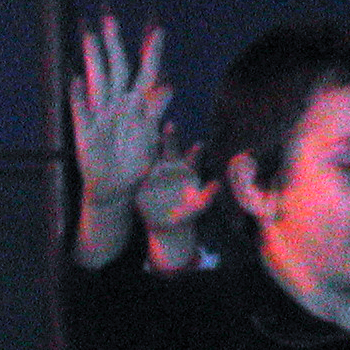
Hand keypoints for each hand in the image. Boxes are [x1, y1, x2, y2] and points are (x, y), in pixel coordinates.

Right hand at [69, 16, 169, 207]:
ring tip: (89, 36)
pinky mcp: (85, 131)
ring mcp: (100, 114)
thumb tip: (168, 86)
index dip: (152, 53)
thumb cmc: (135, 162)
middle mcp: (118, 104)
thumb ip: (155, 111)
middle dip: (113, 44)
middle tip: (109, 18)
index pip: (146, 73)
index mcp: (138, 105)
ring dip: (93, 59)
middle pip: (116, 68)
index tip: (158, 30)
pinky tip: (75, 79)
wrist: (116, 188)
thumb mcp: (151, 137)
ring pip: (97, 81)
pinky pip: (81, 111)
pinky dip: (78, 97)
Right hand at [136, 121, 218, 254]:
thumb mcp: (200, 204)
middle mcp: (171, 166)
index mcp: (188, 170)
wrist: (169, 225)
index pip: (193, 157)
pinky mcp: (143, 182)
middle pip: (171, 149)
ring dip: (150, 146)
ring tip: (148, 135)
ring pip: (153, 155)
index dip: (196, 151)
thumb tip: (219, 182)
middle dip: (170, 137)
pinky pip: (138, 171)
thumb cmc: (189, 212)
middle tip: (171, 124)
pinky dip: (135, 164)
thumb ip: (209, 193)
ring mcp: (155, 173)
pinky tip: (130, 155)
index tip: (200, 144)